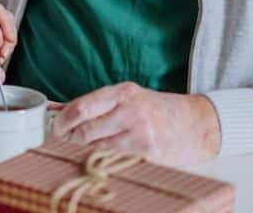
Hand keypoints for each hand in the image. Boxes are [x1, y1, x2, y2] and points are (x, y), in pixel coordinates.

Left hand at [50, 83, 221, 166]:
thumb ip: (96, 104)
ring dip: (85, 151)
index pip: (82, 106)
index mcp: (124, 92)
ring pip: (96, 148)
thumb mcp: (130, 98)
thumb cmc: (159, 110)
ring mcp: (141, 134)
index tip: (54, 128)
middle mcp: (132, 110)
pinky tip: (104, 158)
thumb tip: (57, 110)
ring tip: (83, 151)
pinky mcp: (148, 154)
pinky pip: (114, 160)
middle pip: (85, 130)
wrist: (198, 125)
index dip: (62, 121)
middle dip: (69, 139)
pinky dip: (104, 160)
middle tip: (64, 143)